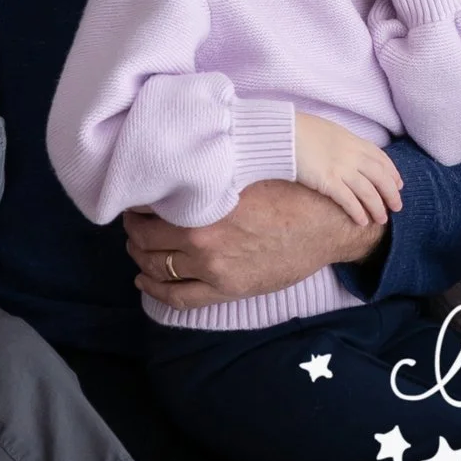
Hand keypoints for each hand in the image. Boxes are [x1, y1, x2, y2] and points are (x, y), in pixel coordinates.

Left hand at [124, 178, 382, 309]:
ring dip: (139, 255)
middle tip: (132, 219)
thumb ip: (208, 174)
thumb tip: (177, 163)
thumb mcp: (246, 170)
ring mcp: (213, 268)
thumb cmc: (290, 190)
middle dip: (133, 226)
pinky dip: (154, 289)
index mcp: (205, 204)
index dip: (137, 199)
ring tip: (136, 245)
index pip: (149, 203)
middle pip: (144, 235)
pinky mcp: (227, 288)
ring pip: (155, 266)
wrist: (328, 224)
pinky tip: (145, 279)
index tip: (136, 195)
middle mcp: (202, 238)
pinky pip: (177, 297)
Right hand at [290, 111, 405, 229]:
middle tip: (397, 207)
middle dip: (391, 193)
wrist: (283, 132)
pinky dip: (358, 212)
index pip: (381, 158)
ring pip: (368, 191)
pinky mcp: (328, 181)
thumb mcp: (330, 131)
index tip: (399, 185)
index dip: (393, 173)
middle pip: (380, 177)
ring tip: (382, 220)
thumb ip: (343, 143)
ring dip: (377, 207)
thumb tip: (348, 152)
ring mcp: (341, 168)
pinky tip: (362, 222)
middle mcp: (352, 154)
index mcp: (354, 141)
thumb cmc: (301, 130)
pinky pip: (349, 200)